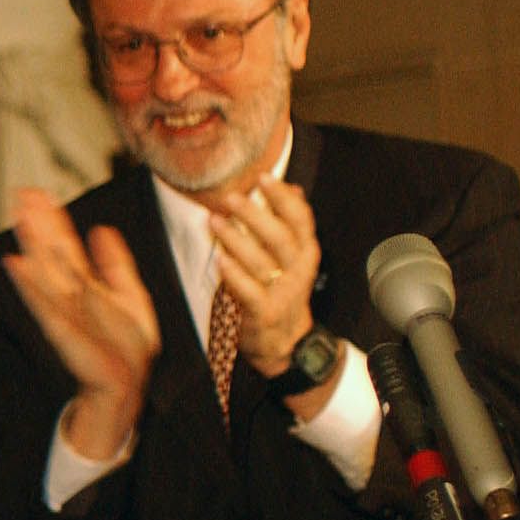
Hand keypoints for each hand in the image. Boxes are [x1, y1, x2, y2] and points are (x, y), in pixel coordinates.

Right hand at [0, 187, 160, 459]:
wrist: (126, 384)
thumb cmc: (127, 348)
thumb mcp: (131, 297)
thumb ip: (116, 264)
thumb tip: (102, 229)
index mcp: (84, 283)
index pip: (63, 245)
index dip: (51, 219)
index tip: (36, 193)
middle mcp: (69, 293)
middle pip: (50, 252)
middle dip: (37, 223)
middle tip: (21, 193)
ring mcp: (63, 310)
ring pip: (44, 270)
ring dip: (31, 243)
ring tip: (19, 215)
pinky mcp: (62, 331)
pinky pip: (44, 303)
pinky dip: (29, 285)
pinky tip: (15, 264)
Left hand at [209, 175, 321, 374]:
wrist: (285, 342)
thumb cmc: (282, 290)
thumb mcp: (294, 258)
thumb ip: (290, 224)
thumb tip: (292, 188)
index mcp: (305, 253)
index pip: (301, 220)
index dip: (283, 198)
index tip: (263, 178)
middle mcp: (298, 271)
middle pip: (280, 238)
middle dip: (255, 215)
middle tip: (231, 197)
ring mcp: (282, 293)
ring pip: (261, 262)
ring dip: (235, 239)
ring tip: (213, 220)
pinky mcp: (263, 313)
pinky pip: (249, 291)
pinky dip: (234, 275)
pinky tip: (219, 258)